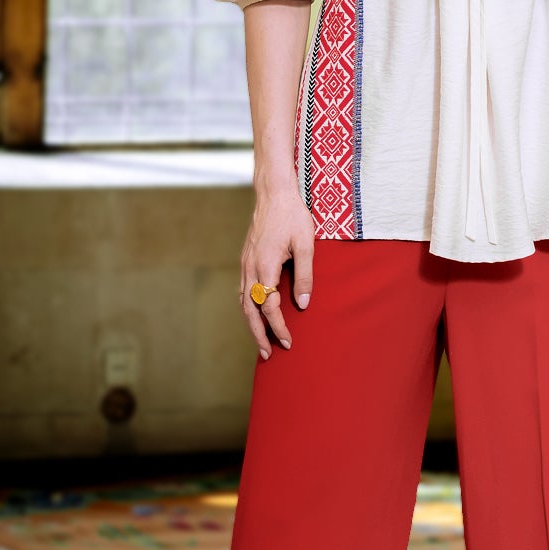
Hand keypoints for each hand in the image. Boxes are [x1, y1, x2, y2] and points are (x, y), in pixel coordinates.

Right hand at [240, 179, 314, 358]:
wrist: (273, 194)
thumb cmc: (293, 216)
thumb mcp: (306, 245)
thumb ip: (305, 276)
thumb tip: (303, 305)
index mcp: (265, 266)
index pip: (269, 306)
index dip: (278, 327)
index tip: (288, 342)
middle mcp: (250, 268)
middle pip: (249, 310)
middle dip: (258, 335)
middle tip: (267, 355)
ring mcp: (245, 264)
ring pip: (243, 302)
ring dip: (251, 324)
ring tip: (260, 342)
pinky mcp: (245, 260)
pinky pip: (242, 291)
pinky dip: (247, 308)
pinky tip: (254, 316)